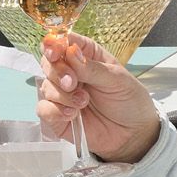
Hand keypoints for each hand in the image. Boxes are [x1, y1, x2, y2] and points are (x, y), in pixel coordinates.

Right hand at [38, 33, 162, 163]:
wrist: (134, 135)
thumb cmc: (130, 101)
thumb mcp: (118, 80)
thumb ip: (92, 68)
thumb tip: (70, 52)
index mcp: (86, 56)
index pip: (63, 42)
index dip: (55, 44)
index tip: (56, 52)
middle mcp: (70, 72)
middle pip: (48, 62)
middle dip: (57, 72)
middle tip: (73, 82)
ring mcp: (62, 94)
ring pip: (45, 86)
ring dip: (62, 95)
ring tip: (83, 102)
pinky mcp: (57, 116)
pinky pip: (43, 108)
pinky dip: (55, 111)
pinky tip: (72, 115)